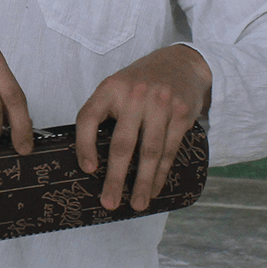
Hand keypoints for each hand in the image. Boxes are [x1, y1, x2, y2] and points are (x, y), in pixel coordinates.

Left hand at [75, 46, 211, 211]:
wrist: (183, 63)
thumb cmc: (142, 81)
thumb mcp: (118, 86)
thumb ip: (105, 112)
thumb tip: (92, 158)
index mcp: (111, 87)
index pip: (88, 117)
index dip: (84, 146)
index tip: (87, 171)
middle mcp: (135, 94)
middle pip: (122, 144)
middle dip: (115, 178)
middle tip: (108, 202)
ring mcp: (161, 103)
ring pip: (149, 152)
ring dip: (142, 182)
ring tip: (137, 204)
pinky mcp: (182, 113)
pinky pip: (170, 149)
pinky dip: (161, 172)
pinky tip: (154, 187)